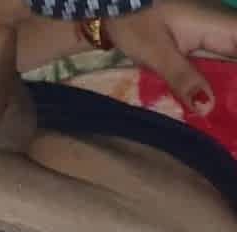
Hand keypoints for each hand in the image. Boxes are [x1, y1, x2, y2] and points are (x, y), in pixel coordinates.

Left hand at [17, 0, 236, 114]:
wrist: (114, 6)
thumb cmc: (135, 23)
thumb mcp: (156, 54)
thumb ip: (183, 78)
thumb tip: (208, 107)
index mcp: (219, 26)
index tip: (233, 105)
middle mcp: (221, 27)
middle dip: (232, 89)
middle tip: (225, 115)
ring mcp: (210, 34)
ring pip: (229, 63)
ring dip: (224, 87)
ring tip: (219, 114)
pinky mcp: (197, 42)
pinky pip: (215, 63)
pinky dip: (210, 83)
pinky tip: (203, 103)